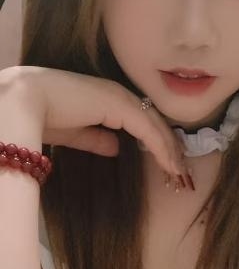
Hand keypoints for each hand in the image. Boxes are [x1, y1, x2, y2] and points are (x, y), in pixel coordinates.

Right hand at [1, 66, 191, 187]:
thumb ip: (97, 139)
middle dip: (171, 149)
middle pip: (155, 123)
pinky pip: (148, 130)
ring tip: (180, 174)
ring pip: (156, 126)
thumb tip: (116, 148)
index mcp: (110, 99)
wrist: (25, 101)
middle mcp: (120, 95)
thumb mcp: (76, 133)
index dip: (158, 143)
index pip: (143, 122)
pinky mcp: (120, 105)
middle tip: (182, 173)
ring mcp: (121, 97)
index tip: (169, 165)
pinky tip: (169, 165)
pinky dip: (161, 148)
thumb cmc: (42, 115)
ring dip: (170, 151)